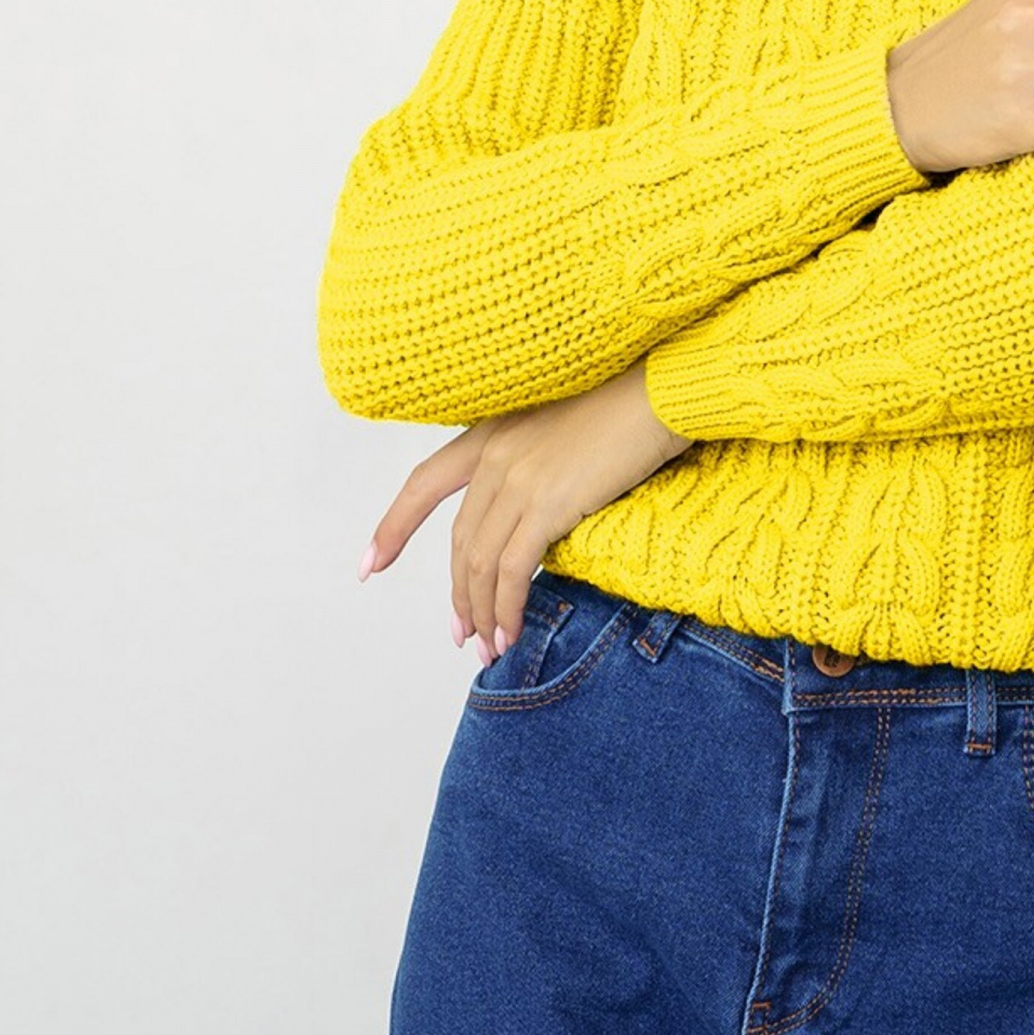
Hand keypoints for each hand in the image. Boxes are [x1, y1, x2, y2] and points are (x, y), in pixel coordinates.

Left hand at [360, 362, 695, 664]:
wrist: (664, 388)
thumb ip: (537, 461)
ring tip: (488, 646)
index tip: (369, 565)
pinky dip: (507, 607)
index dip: (393, 527)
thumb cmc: (631, 404)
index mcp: (492, 431)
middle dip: (457, 595)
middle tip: (462, 635)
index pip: (424, 483)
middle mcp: (496, 453)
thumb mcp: (564, 426)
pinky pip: (513, 570)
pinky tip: (511, 631)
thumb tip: (538, 513)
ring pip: (479, 562)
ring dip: (481, 611)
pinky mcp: (548, 501)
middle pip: (459, 539)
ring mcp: (518, 477)